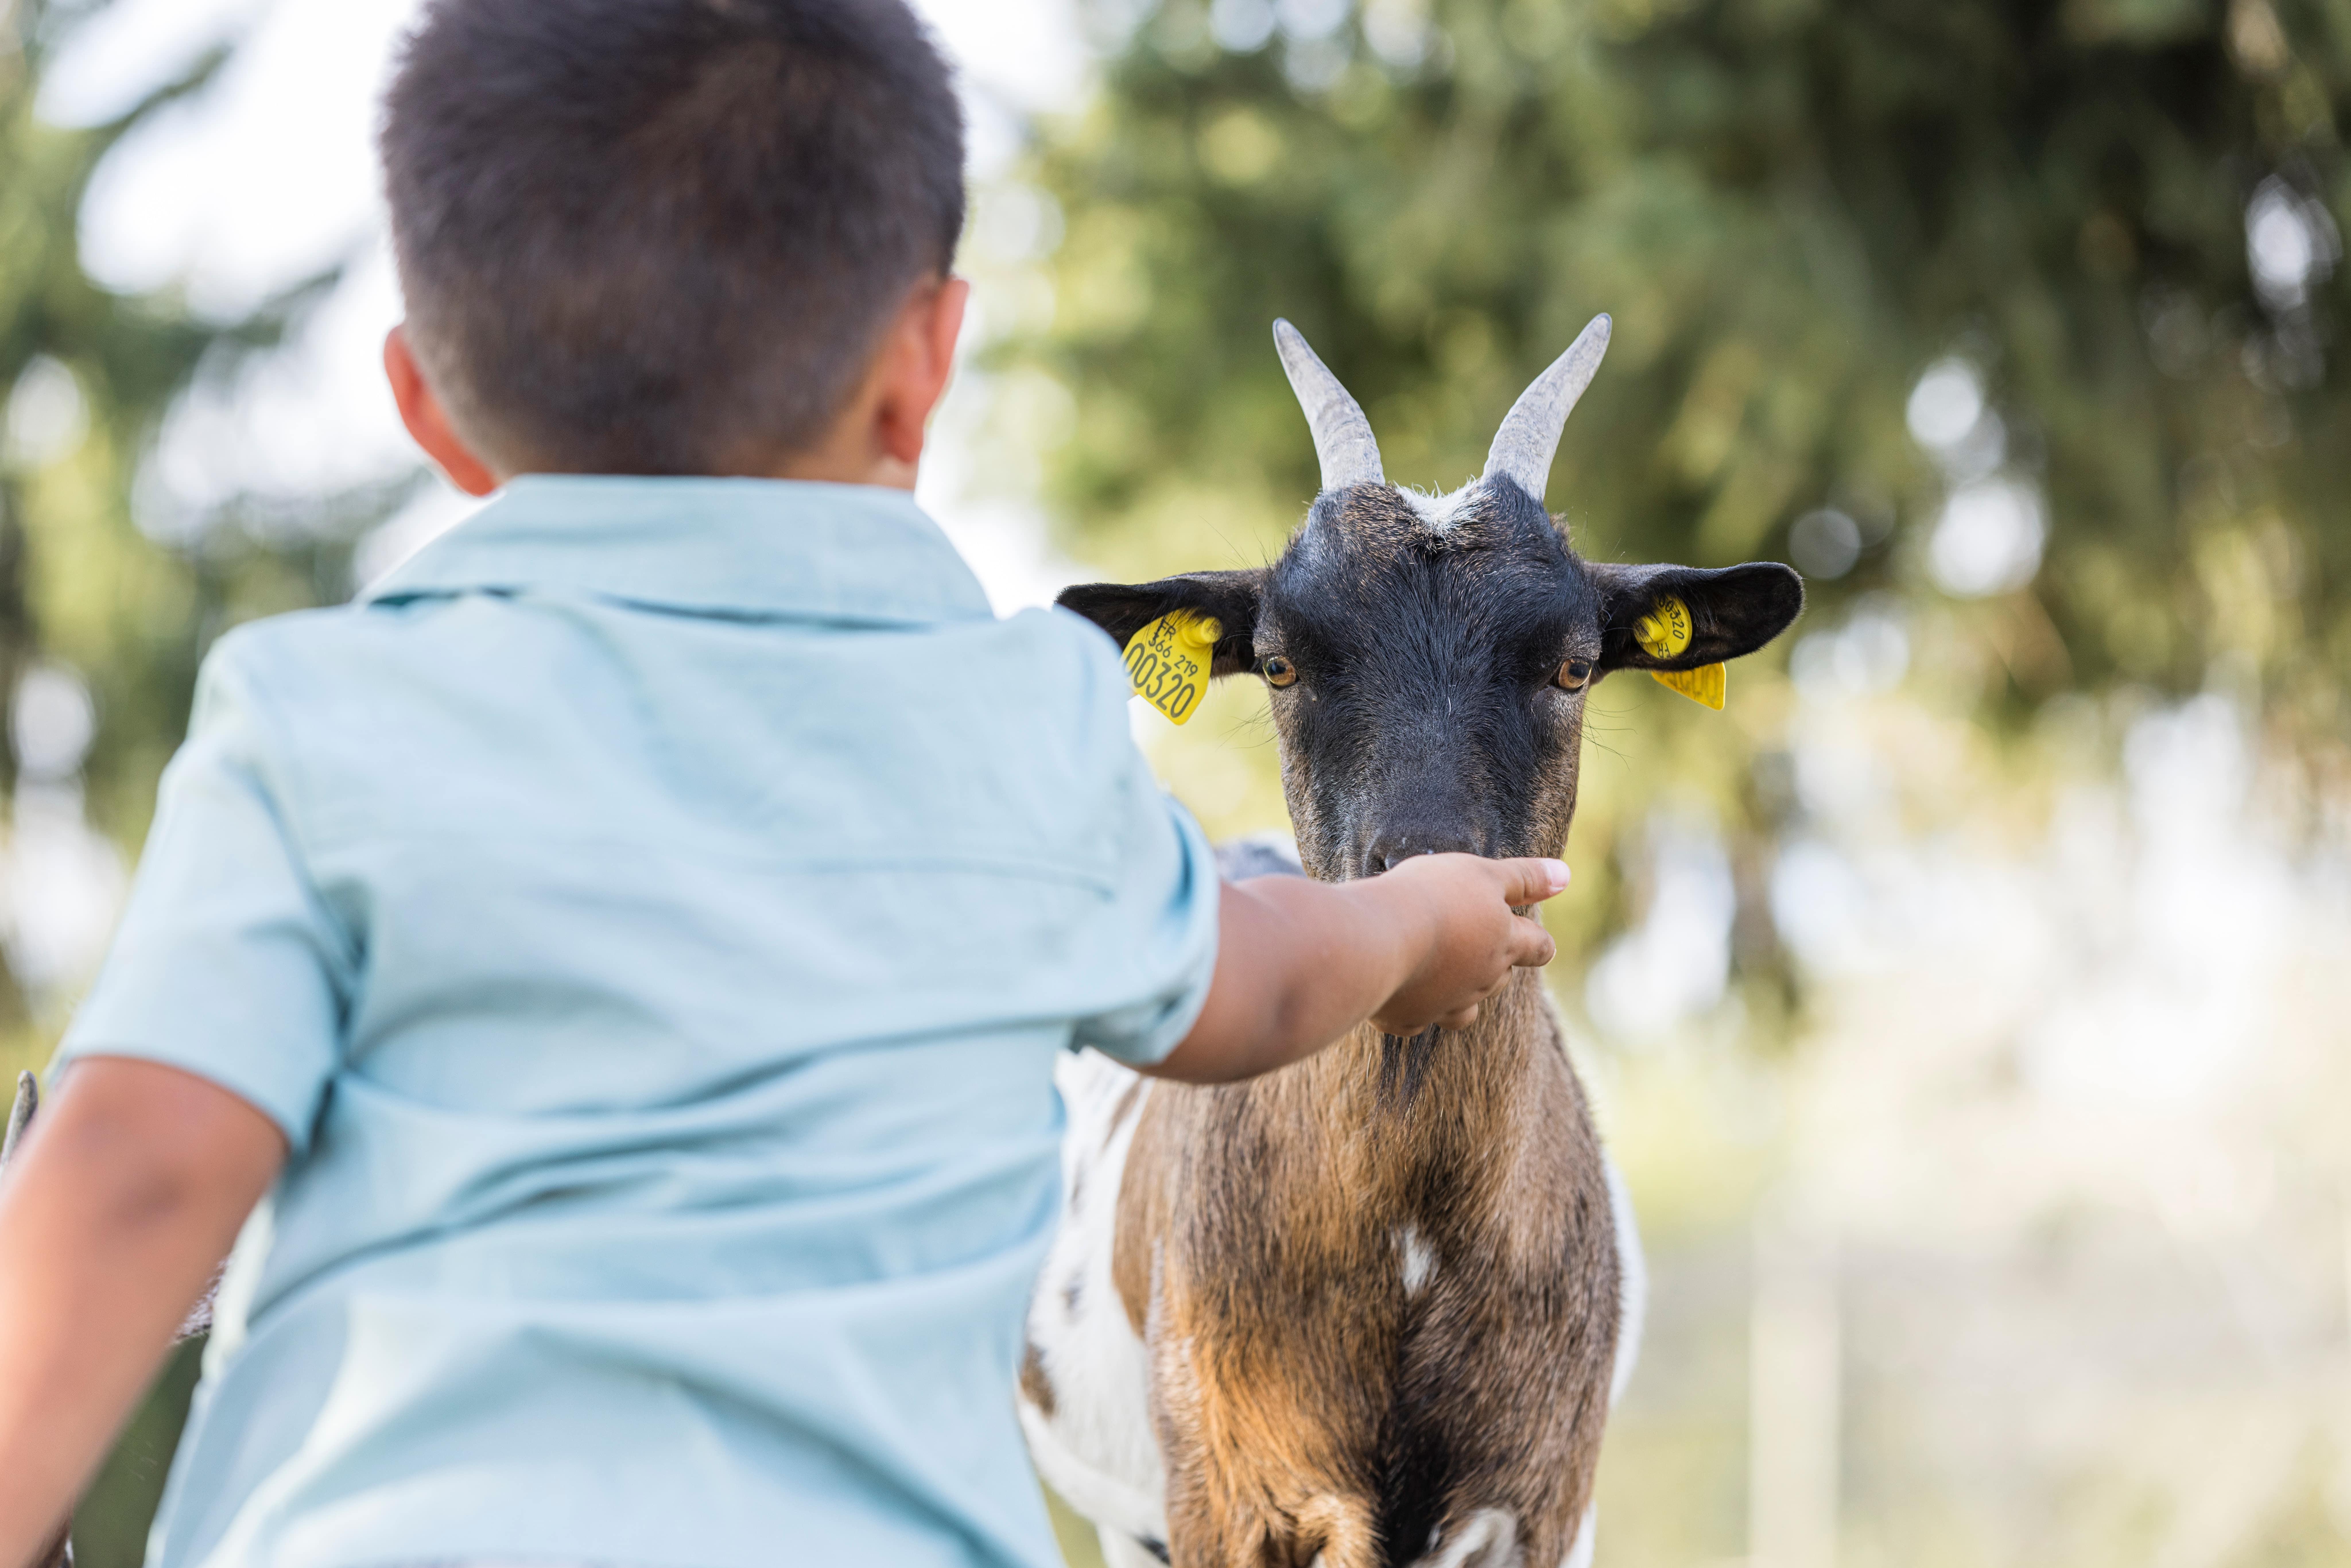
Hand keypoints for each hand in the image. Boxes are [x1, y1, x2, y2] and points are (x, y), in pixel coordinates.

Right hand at [1363, 854, 1566, 1033]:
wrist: (1377, 940)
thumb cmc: (1432, 898)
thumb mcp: (1484, 874)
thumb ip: (1524, 877)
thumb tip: (1565, 875)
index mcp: (1504, 944)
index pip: (1539, 947)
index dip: (1539, 942)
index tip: (1532, 937)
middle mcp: (1481, 981)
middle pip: (1501, 977)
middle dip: (1495, 962)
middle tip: (1472, 941)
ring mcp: (1445, 1005)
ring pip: (1466, 1009)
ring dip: (1462, 993)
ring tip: (1445, 975)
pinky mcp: (1407, 1018)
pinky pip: (1418, 1020)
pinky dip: (1415, 1009)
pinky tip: (1401, 995)